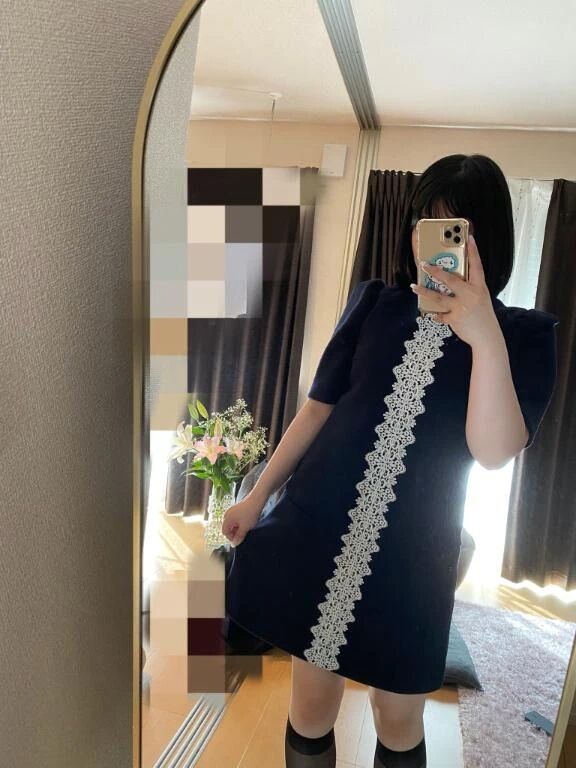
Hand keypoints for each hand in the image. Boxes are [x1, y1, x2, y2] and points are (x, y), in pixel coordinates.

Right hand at [221, 494, 263, 545]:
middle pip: (227, 527)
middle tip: (243, 534)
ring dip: (237, 527)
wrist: (256, 500)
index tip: (239, 540)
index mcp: (226, 519)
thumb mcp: (245, 528)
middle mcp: (227, 514)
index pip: (225, 532)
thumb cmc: (250, 513)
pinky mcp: (236, 508)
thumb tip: (234, 544)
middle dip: (234, 532)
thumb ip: (238, 537)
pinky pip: (235, 518)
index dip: (231, 538)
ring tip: (245, 527)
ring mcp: (231, 510)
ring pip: (232, 523)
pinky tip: (246, 522)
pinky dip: (239, 522)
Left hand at [410, 234, 501, 348]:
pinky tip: (430, 313)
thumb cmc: (483, 317)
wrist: (487, 337)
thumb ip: (470, 289)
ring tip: (413, 286)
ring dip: (424, 291)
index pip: (477, 266)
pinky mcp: (454, 318)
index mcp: (479, 287)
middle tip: (423, 264)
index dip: (473, 252)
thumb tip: (453, 282)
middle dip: (435, 271)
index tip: (469, 238)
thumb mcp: (481, 298)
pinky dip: (435, 314)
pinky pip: (440, 314)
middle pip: (450, 280)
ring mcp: (461, 307)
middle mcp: (470, 295)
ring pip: (438, 297)